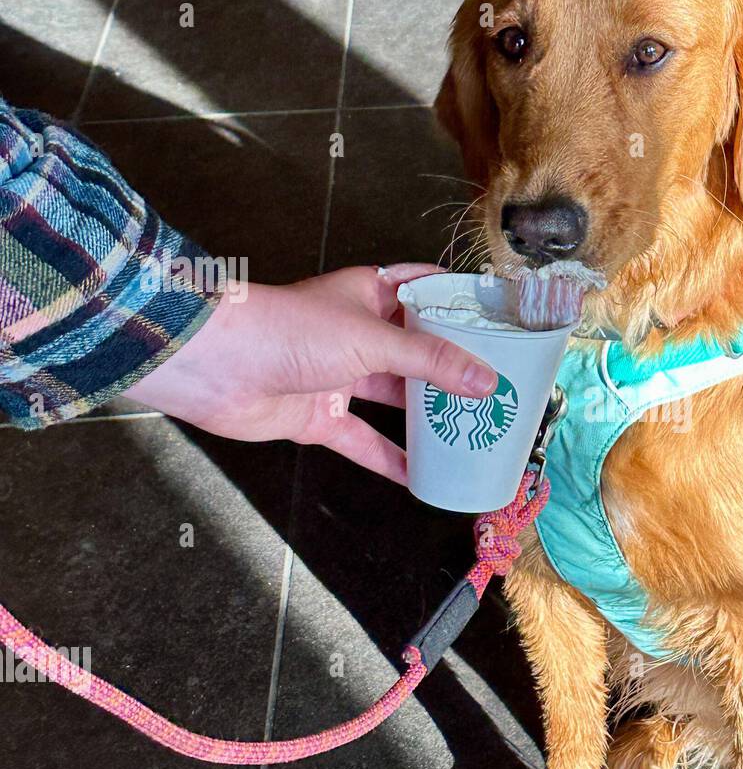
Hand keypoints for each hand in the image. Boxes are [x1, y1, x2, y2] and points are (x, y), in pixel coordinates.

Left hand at [129, 263, 496, 483]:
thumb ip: (432, 362)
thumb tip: (486, 381)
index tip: (501, 323)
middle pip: (417, 351)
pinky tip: (421, 477)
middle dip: (453, 370)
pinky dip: (390, 459)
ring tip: (471, 432)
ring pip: (394, 399)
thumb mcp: (373, 340)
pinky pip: (364, 441)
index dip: (460, 304)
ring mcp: (338, 376)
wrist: (214, 365)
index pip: (426, 291)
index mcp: (370, 294)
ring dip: (427, 417)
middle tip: (498, 389)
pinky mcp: (319, 416)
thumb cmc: (287, 330)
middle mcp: (358, 334)